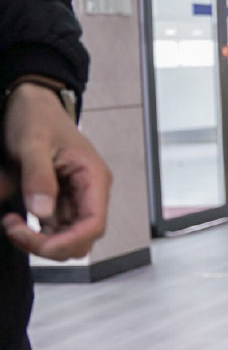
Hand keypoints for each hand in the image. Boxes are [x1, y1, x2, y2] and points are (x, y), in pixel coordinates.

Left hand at [2, 83, 111, 260]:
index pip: (93, 225)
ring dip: (39, 242)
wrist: (30, 104)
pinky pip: (53, 230)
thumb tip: (42, 213)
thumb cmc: (36, 117)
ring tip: (12, 224)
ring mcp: (75, 198)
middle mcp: (89, 192)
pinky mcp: (59, 201)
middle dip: (48, 245)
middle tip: (15, 230)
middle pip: (81, 239)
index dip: (66, 241)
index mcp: (93, 178)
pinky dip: (33, 234)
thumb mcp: (33, 143)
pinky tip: (16, 220)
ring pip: (67, 239)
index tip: (33, 240)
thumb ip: (38, 177)